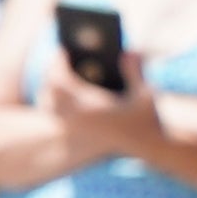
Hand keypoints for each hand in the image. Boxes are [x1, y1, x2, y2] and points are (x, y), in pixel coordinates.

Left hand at [30, 45, 168, 170]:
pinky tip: (65, 91)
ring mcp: (73, 128)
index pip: (60, 80)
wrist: (148, 148)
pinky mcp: (75, 134)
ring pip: (47, 104)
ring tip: (62, 72)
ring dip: (50, 87)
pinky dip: (53, 101)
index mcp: (90, 107)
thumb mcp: (146, 92)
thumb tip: (128, 51)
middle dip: (53, 73)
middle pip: (49, 90)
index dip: (58, 63)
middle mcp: (76, 119)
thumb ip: (134, 70)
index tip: (63, 50)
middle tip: (62, 59)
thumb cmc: (149, 118)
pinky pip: (54, 115)